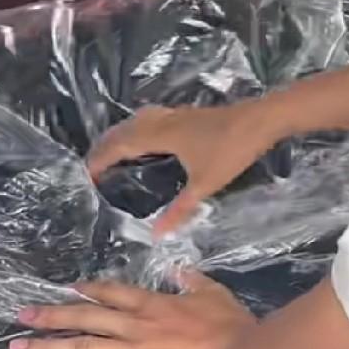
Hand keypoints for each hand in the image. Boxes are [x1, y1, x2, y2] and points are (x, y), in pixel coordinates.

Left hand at [10, 272, 261, 348]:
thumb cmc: (233, 329)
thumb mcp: (215, 294)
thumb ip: (194, 281)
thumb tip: (180, 270)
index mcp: (156, 304)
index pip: (114, 293)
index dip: (90, 291)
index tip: (69, 290)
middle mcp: (136, 325)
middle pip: (87, 316)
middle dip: (53, 314)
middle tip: (23, 314)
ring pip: (81, 346)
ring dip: (47, 346)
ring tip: (18, 347)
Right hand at [87, 99, 280, 235]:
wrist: (261, 119)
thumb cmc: (230, 150)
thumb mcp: (205, 184)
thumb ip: (180, 209)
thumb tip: (156, 234)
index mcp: (160, 135)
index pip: (120, 145)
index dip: (101, 158)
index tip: (87, 174)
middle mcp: (163, 121)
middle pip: (124, 130)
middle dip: (105, 145)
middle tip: (92, 164)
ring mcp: (176, 115)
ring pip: (138, 121)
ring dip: (121, 134)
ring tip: (112, 151)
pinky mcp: (188, 114)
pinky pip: (152, 119)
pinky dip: (139, 129)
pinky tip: (148, 140)